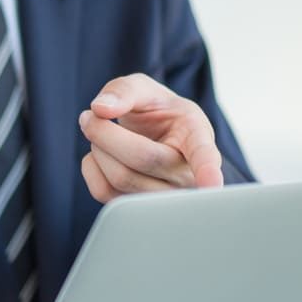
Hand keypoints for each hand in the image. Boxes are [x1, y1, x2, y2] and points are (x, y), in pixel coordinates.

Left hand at [79, 73, 223, 202]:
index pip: (203, 155)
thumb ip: (124, 90)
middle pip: (140, 159)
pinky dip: (91, 168)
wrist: (152, 137)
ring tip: (101, 134)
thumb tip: (101, 108)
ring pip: (119, 178)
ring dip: (97, 149)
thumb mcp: (145, 90)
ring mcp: (164, 198)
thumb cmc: (155, 113)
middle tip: (90, 116)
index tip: (212, 183)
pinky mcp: (138, 211)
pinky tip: (103, 156)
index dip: (207, 170)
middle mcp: (186, 174)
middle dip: (104, 132)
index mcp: (197, 137)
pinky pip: (103, 192)